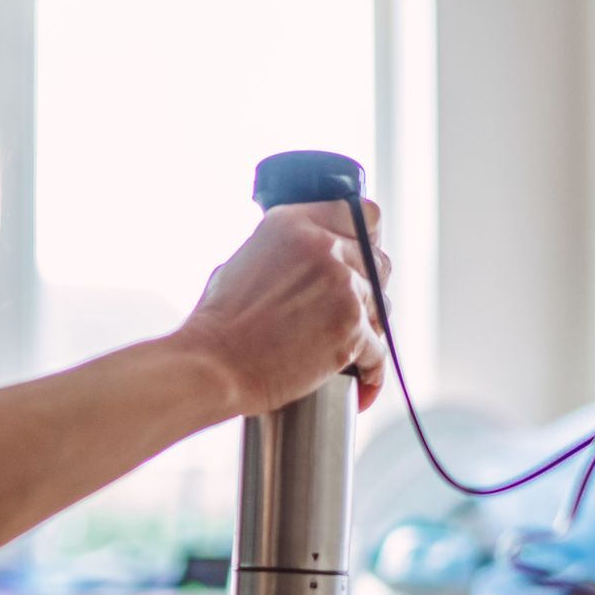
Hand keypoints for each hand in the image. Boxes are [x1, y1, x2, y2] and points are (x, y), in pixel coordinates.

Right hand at [174, 199, 391, 416]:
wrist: (213, 366)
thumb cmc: (217, 325)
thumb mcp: (243, 260)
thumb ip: (284, 251)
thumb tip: (305, 259)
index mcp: (294, 223)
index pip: (360, 214)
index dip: (366, 239)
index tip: (361, 257)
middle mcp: (323, 248)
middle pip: (378, 261)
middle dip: (367, 288)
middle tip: (349, 311)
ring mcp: (341, 287)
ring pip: (381, 307)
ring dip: (368, 328)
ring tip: (346, 350)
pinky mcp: (350, 330)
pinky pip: (379, 351)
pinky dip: (371, 370)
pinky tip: (362, 380)